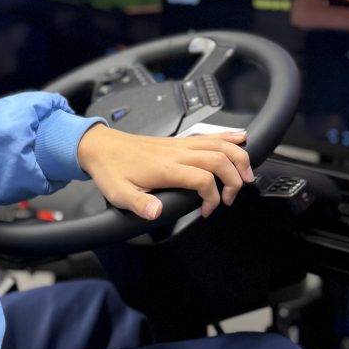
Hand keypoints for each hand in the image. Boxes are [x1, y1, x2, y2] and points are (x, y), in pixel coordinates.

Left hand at [76, 124, 253, 220]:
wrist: (101, 147)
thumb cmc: (111, 170)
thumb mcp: (119, 193)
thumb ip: (139, 204)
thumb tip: (156, 212)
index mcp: (166, 168)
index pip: (203, 179)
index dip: (212, 197)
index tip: (208, 211)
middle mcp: (177, 153)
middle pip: (219, 159)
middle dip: (235, 178)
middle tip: (233, 197)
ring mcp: (180, 145)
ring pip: (219, 144)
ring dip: (239, 157)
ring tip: (248, 174)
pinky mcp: (179, 141)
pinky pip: (210, 136)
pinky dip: (229, 137)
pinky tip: (240, 138)